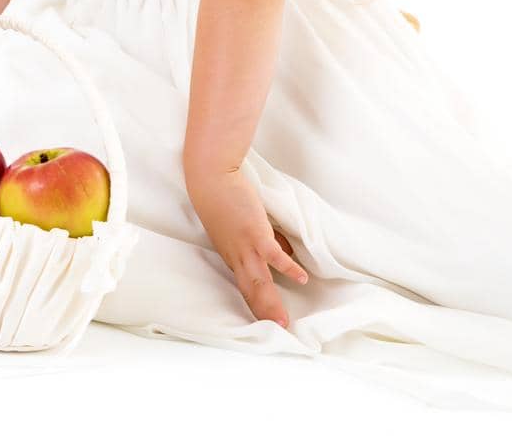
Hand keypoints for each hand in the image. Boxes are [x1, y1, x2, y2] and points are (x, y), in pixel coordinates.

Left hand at [186, 166, 307, 328]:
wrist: (211, 179)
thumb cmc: (224, 198)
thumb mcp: (242, 225)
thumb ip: (266, 240)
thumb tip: (288, 253)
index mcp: (233, 256)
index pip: (246, 287)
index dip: (257, 305)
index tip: (268, 321)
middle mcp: (236, 257)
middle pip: (251, 292)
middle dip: (264, 314)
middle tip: (278, 332)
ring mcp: (245, 247)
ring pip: (259, 282)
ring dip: (271, 304)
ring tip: (283, 323)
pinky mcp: (255, 234)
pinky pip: (274, 256)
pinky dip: (287, 268)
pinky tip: (300, 278)